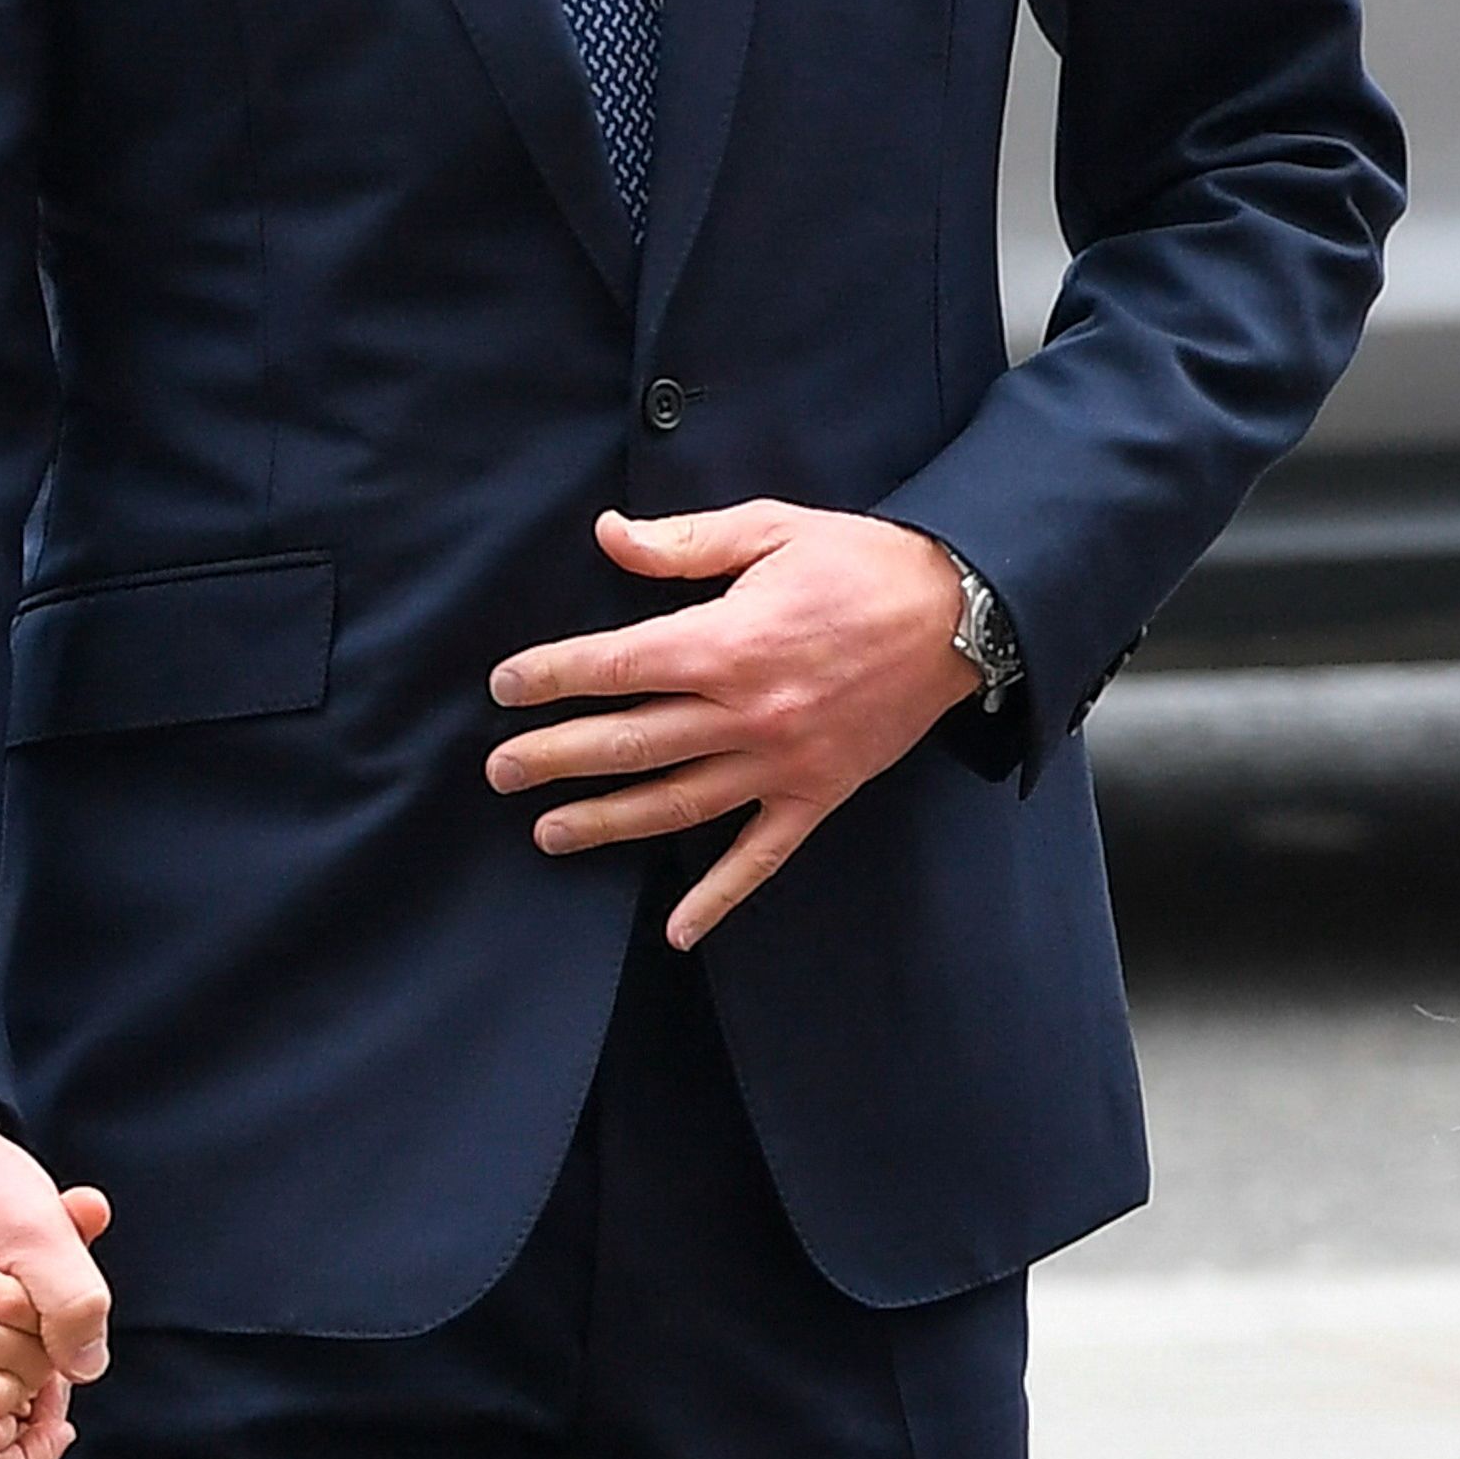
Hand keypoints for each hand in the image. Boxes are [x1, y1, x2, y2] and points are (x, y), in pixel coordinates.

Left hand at [487, 502, 978, 948]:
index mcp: (728, 641)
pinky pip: (760, 856)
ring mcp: (782, 762)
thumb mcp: (771, 528)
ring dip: (606, 821)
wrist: (961, 611)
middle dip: (554, 758)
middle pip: (630, 742)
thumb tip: (608, 536)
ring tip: (548, 834)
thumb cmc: (861, 562)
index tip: (505, 686)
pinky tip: (676, 931)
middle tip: (498, 772)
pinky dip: (717, 897)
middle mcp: (747, 712)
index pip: (615, 667)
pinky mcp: (818, 794)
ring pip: (676, 803)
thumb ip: (684, 543)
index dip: (552, 677)